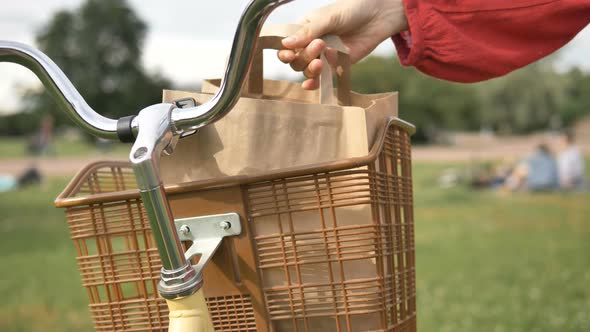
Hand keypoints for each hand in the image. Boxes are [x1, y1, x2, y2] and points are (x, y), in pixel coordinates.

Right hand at [278, 0, 407, 89]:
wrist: (377, 17)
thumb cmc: (351, 10)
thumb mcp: (327, 18)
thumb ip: (308, 32)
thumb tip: (285, 44)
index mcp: (304, 29)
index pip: (286, 44)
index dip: (285, 51)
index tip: (289, 53)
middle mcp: (310, 43)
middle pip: (296, 60)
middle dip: (304, 57)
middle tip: (320, 45)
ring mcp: (323, 55)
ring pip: (307, 70)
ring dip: (310, 69)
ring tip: (321, 61)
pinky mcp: (335, 65)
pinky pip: (321, 78)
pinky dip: (314, 83)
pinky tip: (310, 85)